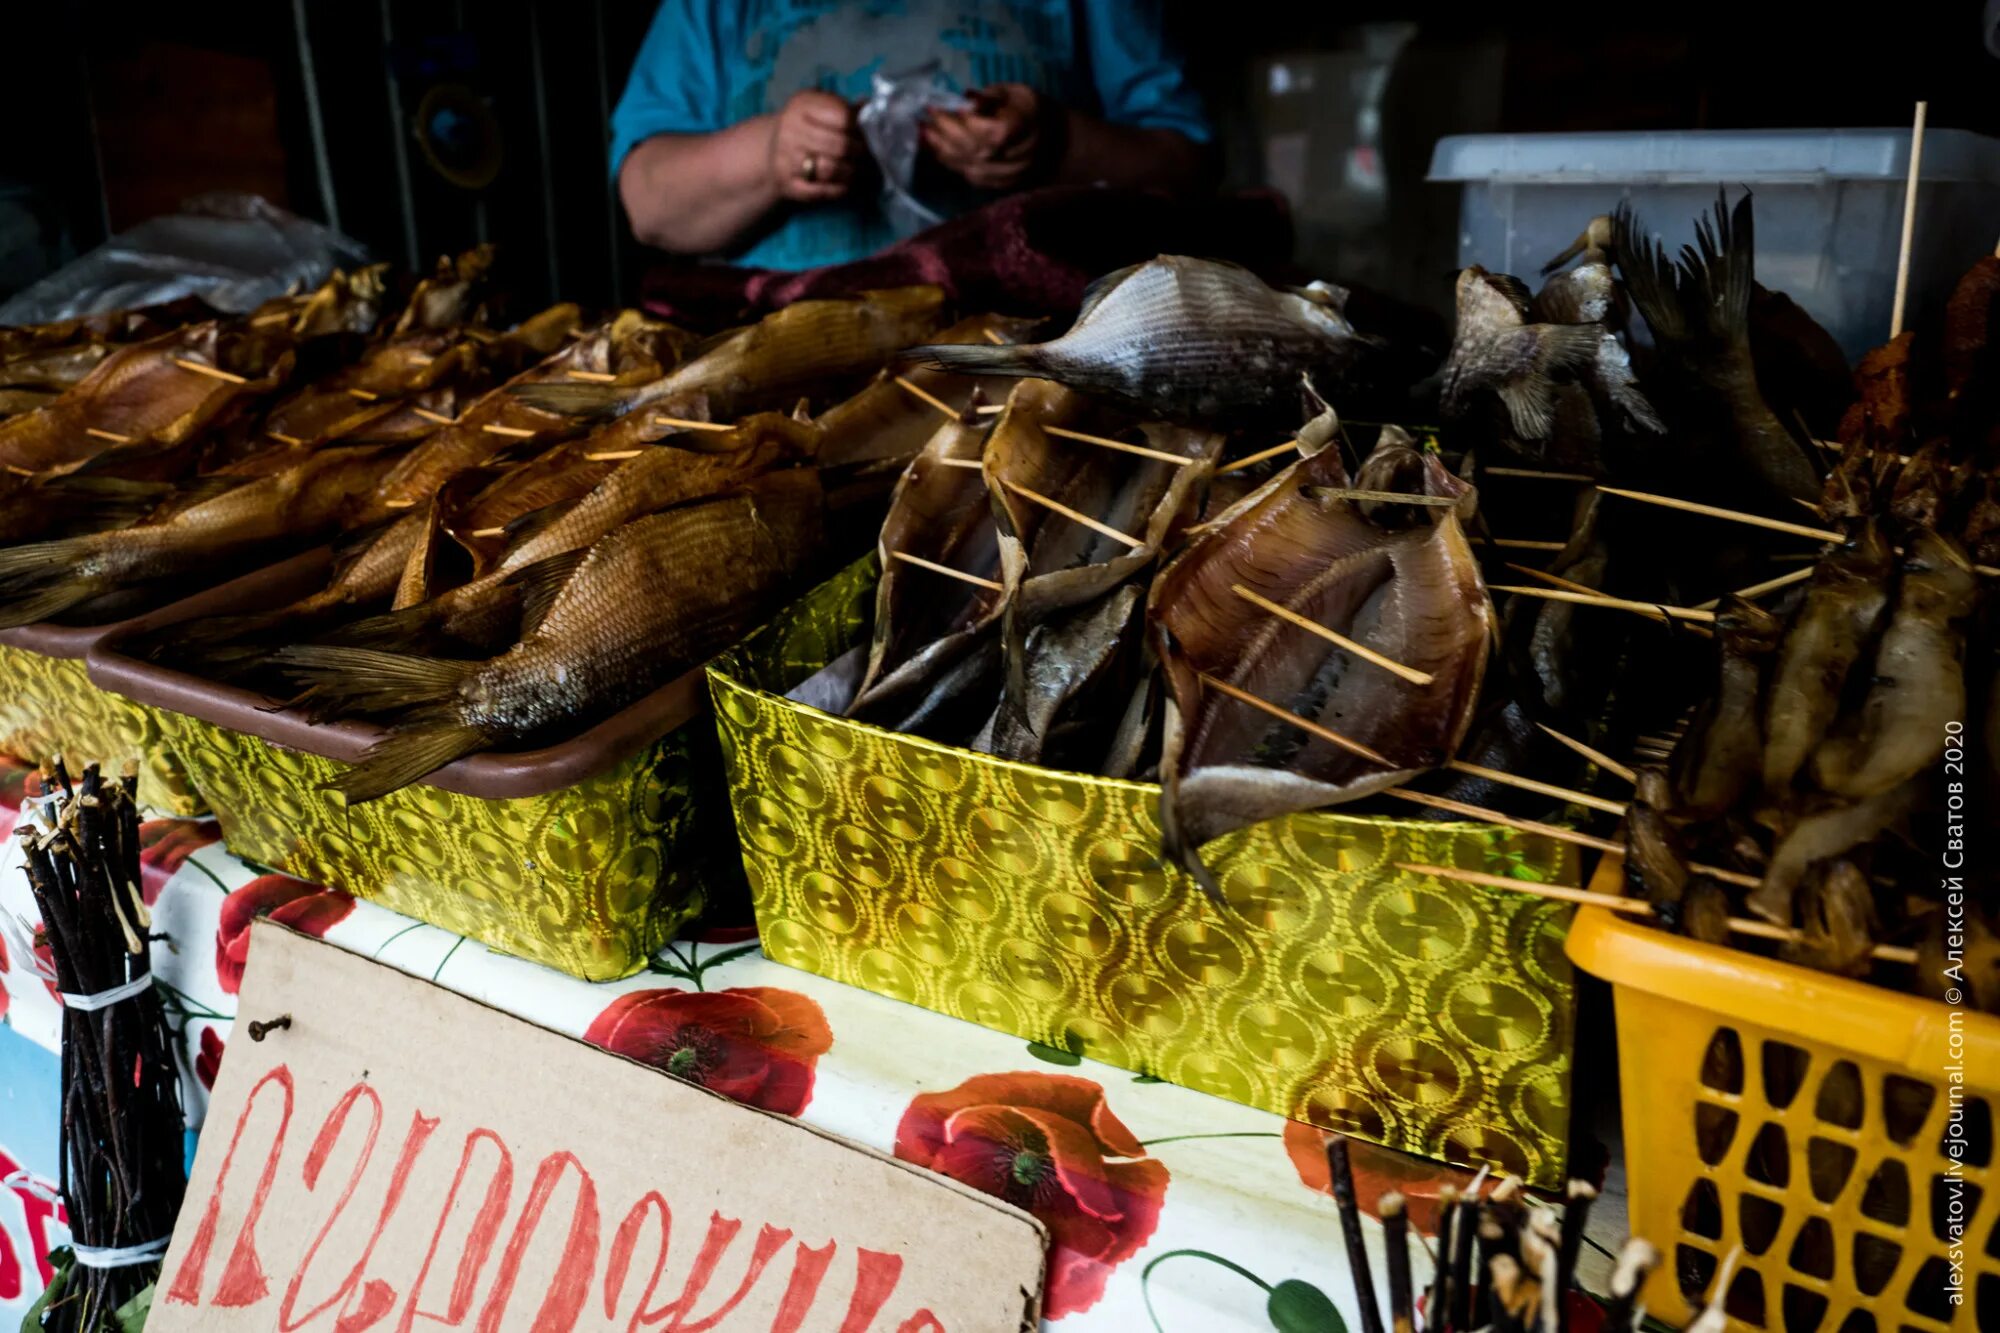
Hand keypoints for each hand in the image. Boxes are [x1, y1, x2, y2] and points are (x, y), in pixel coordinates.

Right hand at [768, 90, 861, 202]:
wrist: (770, 151)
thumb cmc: (806, 127)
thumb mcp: (821, 109)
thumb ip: (846, 109)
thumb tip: (872, 109)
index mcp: (802, 104)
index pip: (844, 117)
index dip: (862, 128)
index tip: (870, 135)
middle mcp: (790, 129)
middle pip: (840, 145)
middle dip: (861, 153)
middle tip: (871, 157)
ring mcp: (786, 158)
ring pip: (831, 169)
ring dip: (852, 173)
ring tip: (862, 171)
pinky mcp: (786, 183)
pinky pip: (820, 191)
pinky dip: (838, 190)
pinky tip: (847, 185)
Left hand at [923, 82, 1045, 190]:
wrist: (1053, 142)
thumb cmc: (1028, 110)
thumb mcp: (1013, 92)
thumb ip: (989, 97)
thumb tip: (965, 100)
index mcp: (1027, 126)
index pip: (997, 132)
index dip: (972, 123)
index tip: (949, 106)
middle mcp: (1021, 156)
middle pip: (979, 149)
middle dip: (948, 131)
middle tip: (929, 114)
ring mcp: (1010, 174)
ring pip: (971, 165)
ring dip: (943, 148)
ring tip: (925, 130)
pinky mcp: (999, 184)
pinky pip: (970, 175)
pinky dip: (949, 161)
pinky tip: (936, 146)